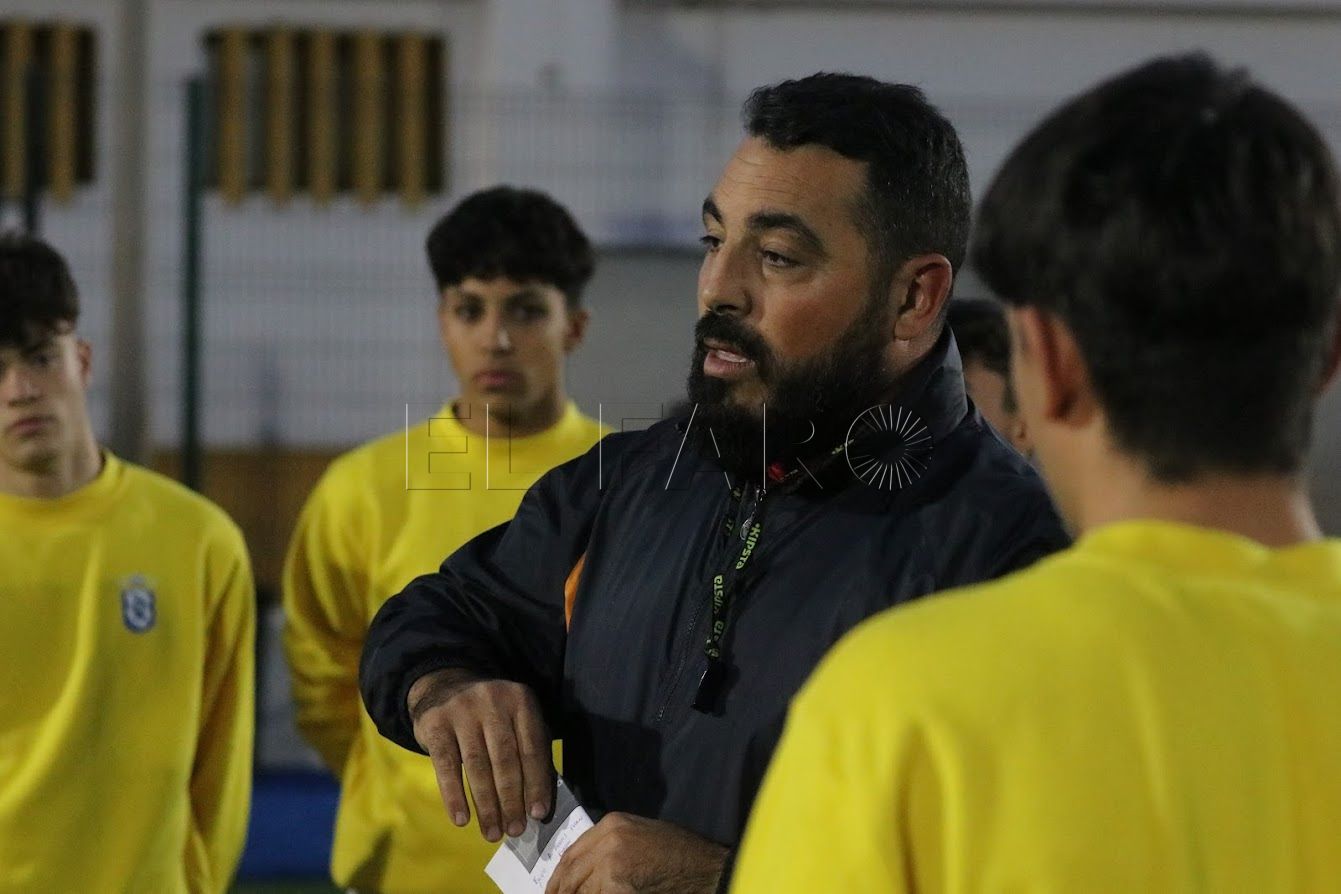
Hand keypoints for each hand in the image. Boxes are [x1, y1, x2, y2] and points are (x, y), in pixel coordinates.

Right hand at [407, 668, 553, 841]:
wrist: (443, 687)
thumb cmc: (490, 715)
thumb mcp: (516, 720)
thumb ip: (530, 752)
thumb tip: (539, 804)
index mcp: (521, 700)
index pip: (532, 748)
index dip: (536, 783)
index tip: (538, 814)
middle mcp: (492, 701)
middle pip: (505, 759)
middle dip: (511, 799)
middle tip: (515, 829)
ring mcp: (462, 710)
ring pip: (477, 765)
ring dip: (486, 804)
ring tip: (492, 832)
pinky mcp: (435, 723)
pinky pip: (446, 766)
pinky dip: (454, 796)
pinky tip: (461, 820)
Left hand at [545, 813, 728, 893]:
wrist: (704, 868)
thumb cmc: (678, 853)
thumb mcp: (639, 834)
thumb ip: (609, 845)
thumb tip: (585, 869)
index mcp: (611, 824)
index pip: (571, 852)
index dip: (558, 876)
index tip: (552, 890)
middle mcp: (607, 840)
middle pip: (569, 871)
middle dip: (558, 892)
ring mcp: (611, 864)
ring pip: (579, 890)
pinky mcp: (617, 887)